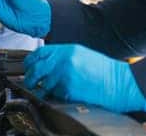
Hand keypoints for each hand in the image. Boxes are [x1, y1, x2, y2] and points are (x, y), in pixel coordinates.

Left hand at [24, 44, 145, 112]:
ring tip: (44, 90)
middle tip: (29, 81)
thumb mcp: (81, 54)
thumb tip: (45, 62)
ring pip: (44, 83)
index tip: (27, 66)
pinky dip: (54, 95)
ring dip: (42, 88)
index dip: (30, 61)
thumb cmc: (103, 70)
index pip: (39, 53)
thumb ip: (62, 56)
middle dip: (30, 77)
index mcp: (66, 50)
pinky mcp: (68, 90)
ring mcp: (65, 76)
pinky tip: (60, 94)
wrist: (118, 82)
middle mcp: (63, 61)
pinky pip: (54, 94)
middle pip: (36, 69)